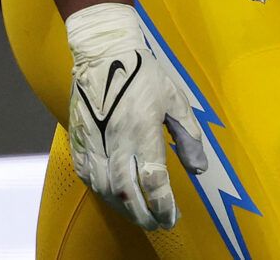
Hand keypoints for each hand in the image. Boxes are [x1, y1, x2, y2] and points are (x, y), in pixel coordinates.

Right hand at [64, 3, 207, 229]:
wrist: (105, 54)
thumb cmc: (145, 74)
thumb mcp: (176, 100)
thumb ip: (187, 136)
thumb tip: (199, 168)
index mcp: (143, 130)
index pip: (154, 180)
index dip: (163, 204)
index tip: (173, 217)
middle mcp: (116, 142)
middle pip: (127, 193)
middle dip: (144, 214)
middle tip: (158, 224)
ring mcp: (94, 143)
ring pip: (106, 191)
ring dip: (124, 208)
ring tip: (142, 216)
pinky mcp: (80, 143)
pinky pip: (90, 178)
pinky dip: (104, 194)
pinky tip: (117, 198)